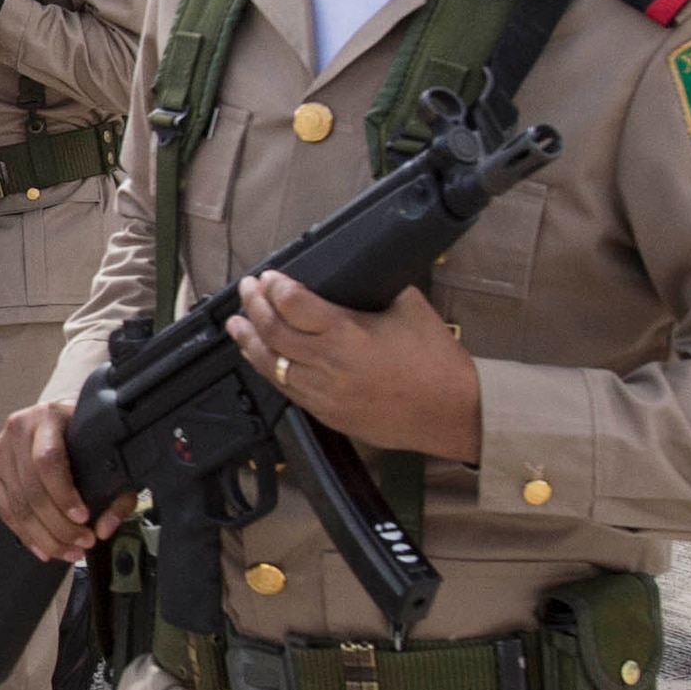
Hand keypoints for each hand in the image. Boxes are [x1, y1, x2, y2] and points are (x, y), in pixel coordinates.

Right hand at [0, 398, 128, 563]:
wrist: (57, 416)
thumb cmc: (83, 432)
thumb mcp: (107, 452)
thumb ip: (114, 492)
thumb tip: (104, 529)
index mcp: (48, 417)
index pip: (48, 460)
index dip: (64, 494)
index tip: (83, 518)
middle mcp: (18, 430)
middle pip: (32, 489)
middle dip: (58, 525)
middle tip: (82, 543)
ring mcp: (1, 450)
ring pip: (17, 505)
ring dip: (44, 537)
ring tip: (69, 551)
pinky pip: (5, 510)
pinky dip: (26, 535)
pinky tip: (44, 549)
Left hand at [229, 270, 482, 464]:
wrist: (453, 412)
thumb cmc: (437, 361)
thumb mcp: (409, 307)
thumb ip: (376, 289)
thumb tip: (355, 275)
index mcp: (347, 334)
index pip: (292, 303)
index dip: (275, 286)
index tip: (269, 276)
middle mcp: (328, 365)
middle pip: (273, 331)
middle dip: (254, 306)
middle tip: (247, 289)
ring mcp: (324, 394)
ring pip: (270, 365)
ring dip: (250, 341)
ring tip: (237, 323)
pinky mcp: (327, 414)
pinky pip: (286, 390)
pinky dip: (269, 369)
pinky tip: (262, 358)